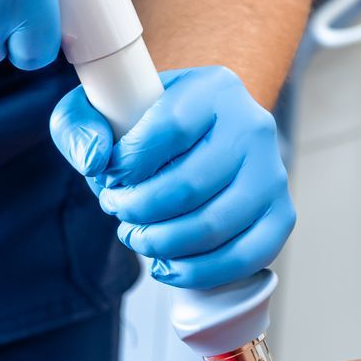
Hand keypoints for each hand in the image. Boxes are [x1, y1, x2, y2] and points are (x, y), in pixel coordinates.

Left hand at [50, 66, 293, 289]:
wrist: (199, 134)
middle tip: (116, 209)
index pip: (171, 127)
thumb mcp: (103, 107)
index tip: (109, 176)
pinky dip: (197, 272)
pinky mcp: (281, 216)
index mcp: (214, 88)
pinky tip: (166, 265)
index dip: (130, 163)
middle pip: (190, 185)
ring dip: (161, 243)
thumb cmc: (148, 124)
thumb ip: (79, 124)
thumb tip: (95, 162)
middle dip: (138, 209)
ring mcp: (272, 174)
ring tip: (135, 236)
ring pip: (214, 226)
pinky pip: (244, 257)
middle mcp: (253, 127)